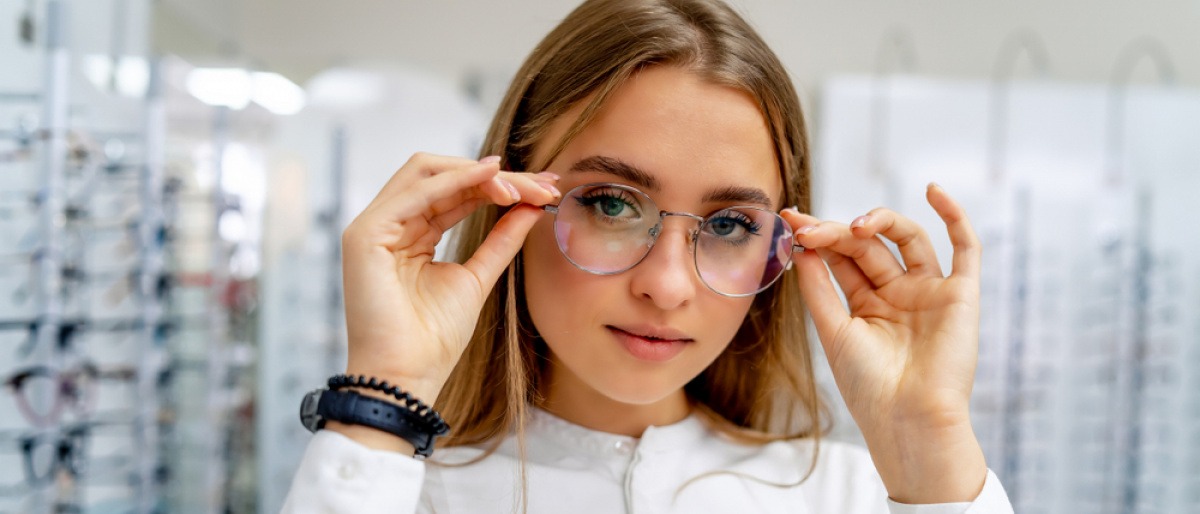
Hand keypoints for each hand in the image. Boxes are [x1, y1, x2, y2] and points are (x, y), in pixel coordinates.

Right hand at [339, 153, 559, 405]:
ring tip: (523, 187)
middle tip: (543, 184)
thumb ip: (500, 240)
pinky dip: (456, 180)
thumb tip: (531, 206)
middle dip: (495, 175)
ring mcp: (373, 226)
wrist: (407, 378)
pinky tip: (493, 178)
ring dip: (481, 174)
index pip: (454, 192)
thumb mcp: (477, 278)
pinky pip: (416, 193)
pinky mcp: (366, 234)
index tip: (545, 188)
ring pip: (429, 173)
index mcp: (409, 234)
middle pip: (443, 175)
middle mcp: (388, 224)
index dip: (499, 184)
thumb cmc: (434, 340)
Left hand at [781, 183, 986, 503]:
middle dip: (839, 231)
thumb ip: (819, 287)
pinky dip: (955, 217)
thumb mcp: (834, 330)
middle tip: (810, 227)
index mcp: (867, 305)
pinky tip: (934, 191)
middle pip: (869, 245)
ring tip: (856, 225)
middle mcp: (899, 294)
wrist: (908, 420)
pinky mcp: (961, 295)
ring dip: (881, 222)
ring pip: (907, 239)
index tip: (791, 219)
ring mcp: (930, 292)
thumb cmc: (868, 387)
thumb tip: (799, 245)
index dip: (819, 236)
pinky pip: (966, 249)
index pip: (842, 257)